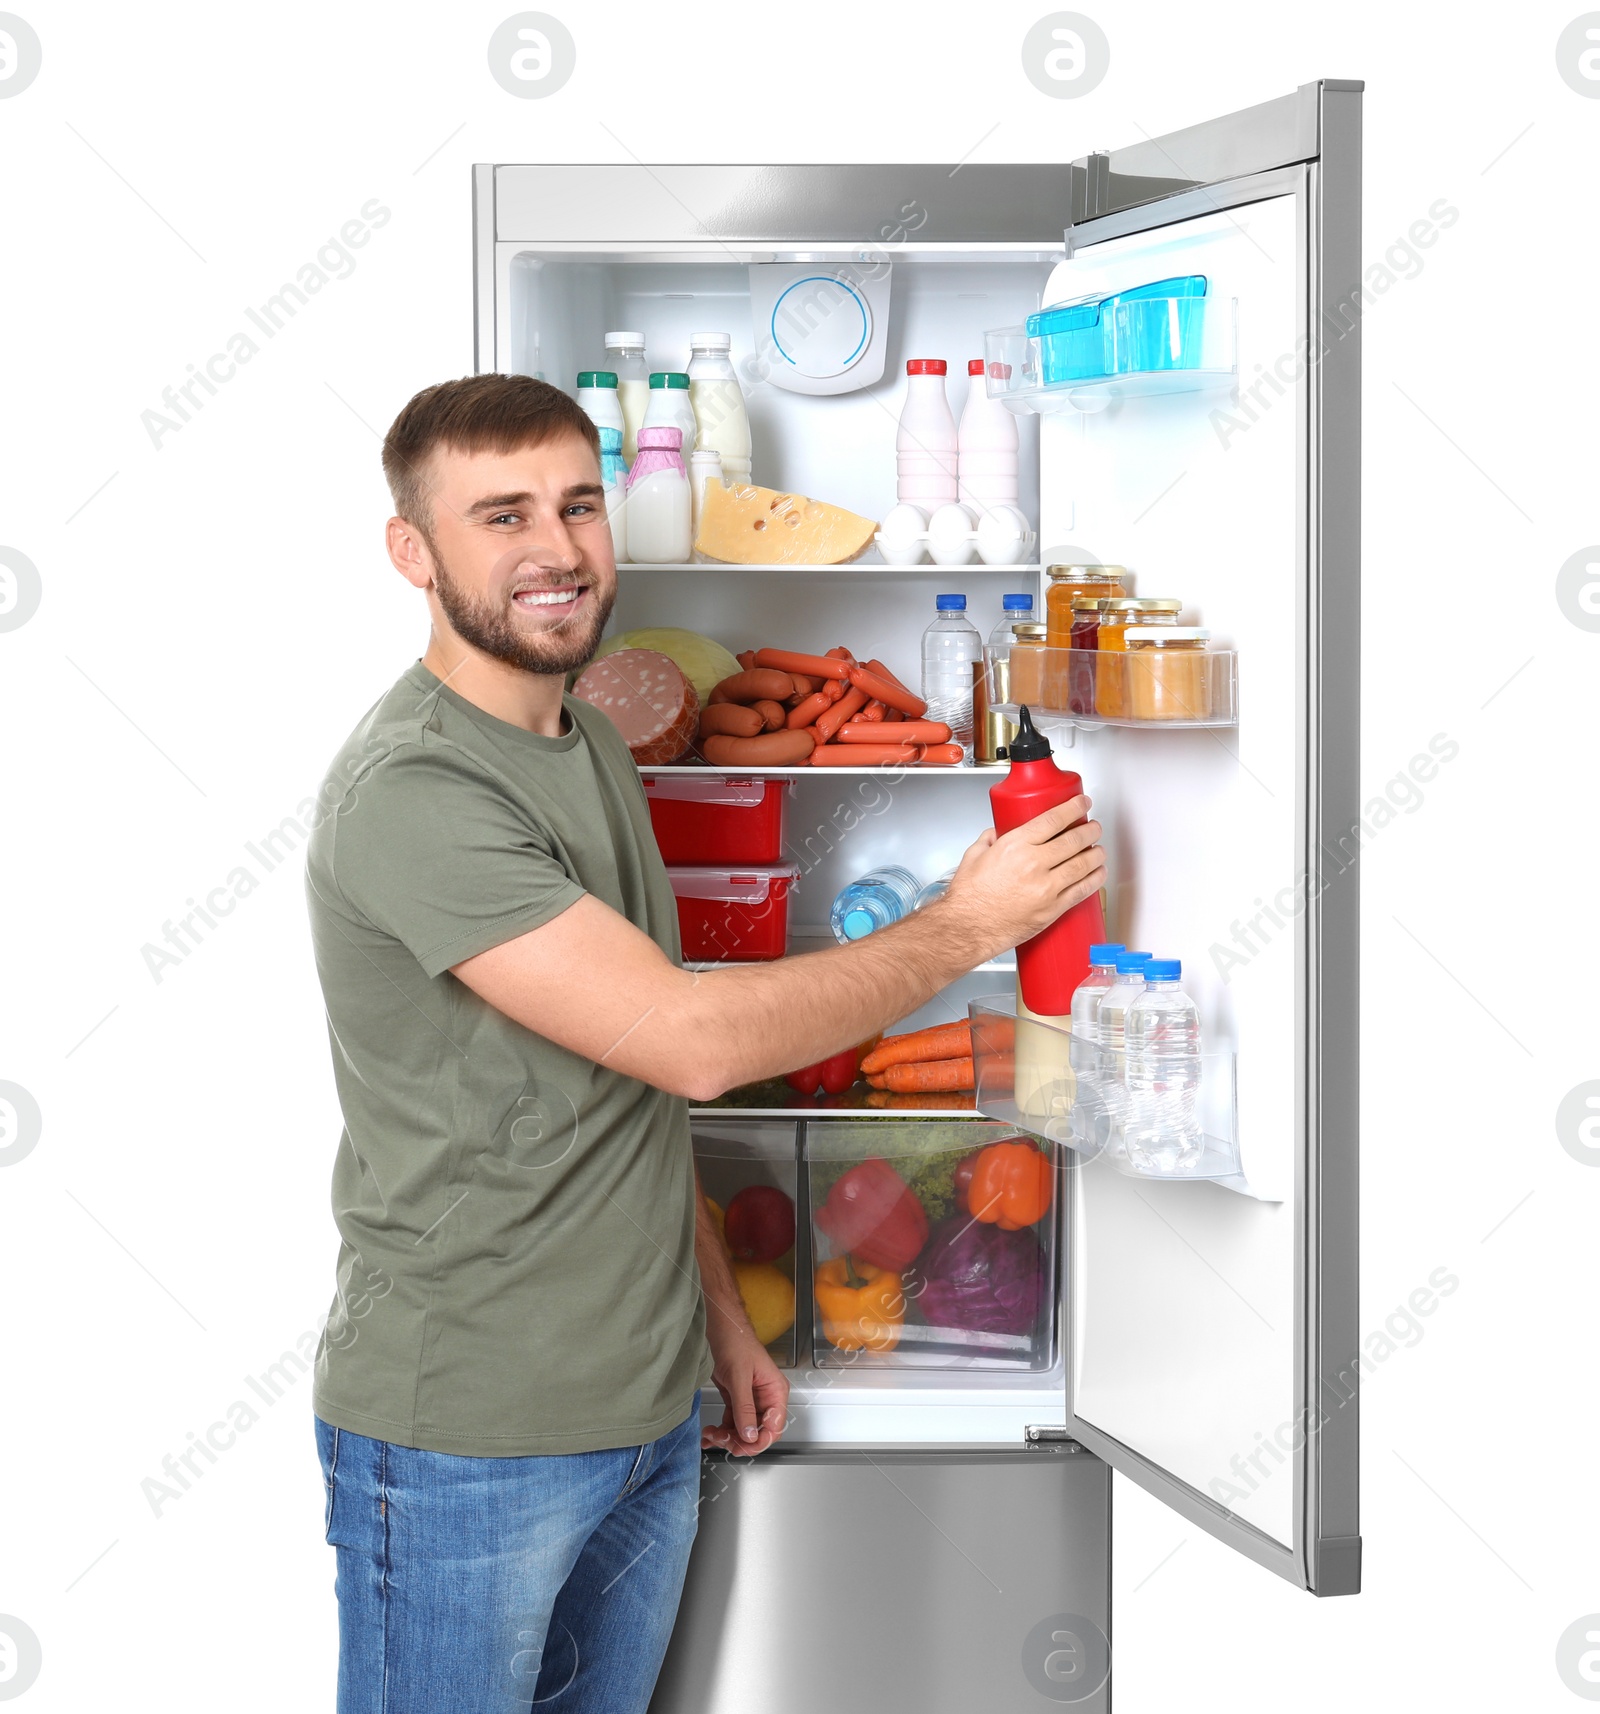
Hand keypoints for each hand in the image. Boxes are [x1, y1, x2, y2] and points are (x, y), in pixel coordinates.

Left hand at [702, 1324, 788, 1456]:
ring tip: (711, 1434)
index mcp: (775, 1391)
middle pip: (758, 1432)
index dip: (759, 1441)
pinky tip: (709, 1434)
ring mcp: (750, 1399)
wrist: (718, 1326)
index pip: (774, 1427)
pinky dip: (721, 1430)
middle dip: (739, 1440)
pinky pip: (731, 1421)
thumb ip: (745, 1407)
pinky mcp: (735, 1397)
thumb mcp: (739, 1376)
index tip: (741, 1446)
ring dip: (726, 1437)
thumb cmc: (735, 1341)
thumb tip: (750, 1435)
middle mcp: (765, 1397)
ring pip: (743, 1430)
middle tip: (721, 1439)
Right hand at [939, 794, 1105, 960]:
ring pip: (1082, 864)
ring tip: (1099, 850)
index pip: (1054, 819)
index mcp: (1015, 846)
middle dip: (1090, 830)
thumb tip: (996, 834)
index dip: (1074, 808)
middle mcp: (1033, 864)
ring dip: (1096, 854)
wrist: (968, 928)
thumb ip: (988, 840)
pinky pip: (1082, 891)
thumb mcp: (973, 856)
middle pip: (1074, 840)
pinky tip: (1099, 873)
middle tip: (1093, 828)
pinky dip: (1095, 880)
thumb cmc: (968, 897)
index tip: (1082, 804)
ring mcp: (1046, 888)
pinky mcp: (1052, 909)